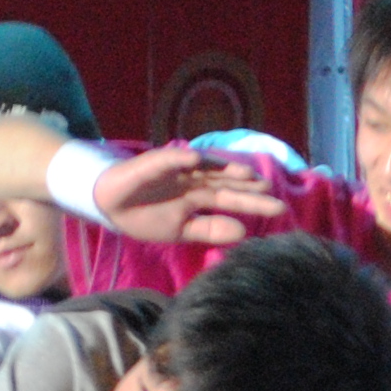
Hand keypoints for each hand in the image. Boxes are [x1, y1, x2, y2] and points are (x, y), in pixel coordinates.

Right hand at [93, 143, 287, 247]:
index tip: (280, 209)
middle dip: (248, 187)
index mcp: (201, 198)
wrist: (110, 203)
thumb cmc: (147, 215)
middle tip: (274, 191)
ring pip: (206, 167)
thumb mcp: (181, 230)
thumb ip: (209, 230)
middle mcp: (195, 181)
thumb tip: (242, 233)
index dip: (254, 204)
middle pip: (226, 183)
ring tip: (246, 173)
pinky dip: (180, 157)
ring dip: (224, 169)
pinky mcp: (155, 162)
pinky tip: (194, 158)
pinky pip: (168, 159)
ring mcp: (178, 170)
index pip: (232, 200)